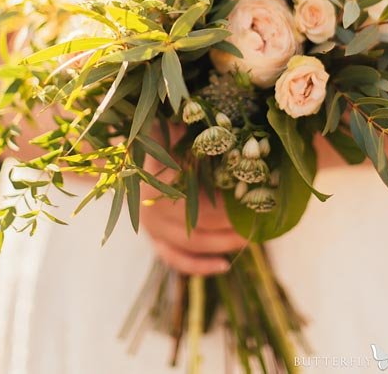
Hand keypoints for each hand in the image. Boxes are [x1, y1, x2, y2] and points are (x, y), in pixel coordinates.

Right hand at [140, 124, 247, 275]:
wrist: (127, 156)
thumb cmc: (161, 136)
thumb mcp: (174, 128)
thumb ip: (189, 126)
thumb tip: (216, 120)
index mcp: (157, 179)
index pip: (199, 199)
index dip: (228, 205)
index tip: (255, 199)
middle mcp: (151, 207)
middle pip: (197, 225)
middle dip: (231, 226)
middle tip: (261, 222)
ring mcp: (150, 226)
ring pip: (190, 244)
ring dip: (223, 244)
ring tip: (251, 239)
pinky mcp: (153, 238)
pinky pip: (175, 258)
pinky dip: (198, 266)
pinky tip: (224, 265)